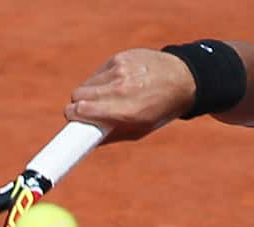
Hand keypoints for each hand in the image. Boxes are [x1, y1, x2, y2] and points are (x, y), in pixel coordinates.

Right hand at [64, 49, 195, 142]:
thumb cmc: (160, 110)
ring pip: (86, 84)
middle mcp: (121, 89)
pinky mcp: (119, 58)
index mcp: (126, 111)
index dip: (72, 116)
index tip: (70, 120)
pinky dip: (101, 81)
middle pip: (78, 96)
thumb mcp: (140, 130)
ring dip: (89, 93)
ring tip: (105, 99)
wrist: (183, 79)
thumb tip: (85, 141)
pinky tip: (115, 84)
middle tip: (84, 112)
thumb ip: (111, 135)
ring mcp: (119, 71)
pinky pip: (97, 73)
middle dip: (77, 105)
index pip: (82, 110)